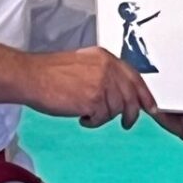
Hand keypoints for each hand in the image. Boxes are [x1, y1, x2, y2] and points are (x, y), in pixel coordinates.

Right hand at [26, 47, 155, 129]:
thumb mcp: (83, 63)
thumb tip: (119, 91)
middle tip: (126, 124)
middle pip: (131, 97)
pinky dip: (92, 122)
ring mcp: (101, 84)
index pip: (135, 77)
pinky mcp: (92, 99)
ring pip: (116, 110)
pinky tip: (81, 117)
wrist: (31, 77)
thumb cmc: (50, 73)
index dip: (145, 95)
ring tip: (87, 113)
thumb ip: (103, 73)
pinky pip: (101, 119)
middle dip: (131, 114)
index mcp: (105, 58)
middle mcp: (107, 69)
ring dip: (103, 117)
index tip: (152, 107)